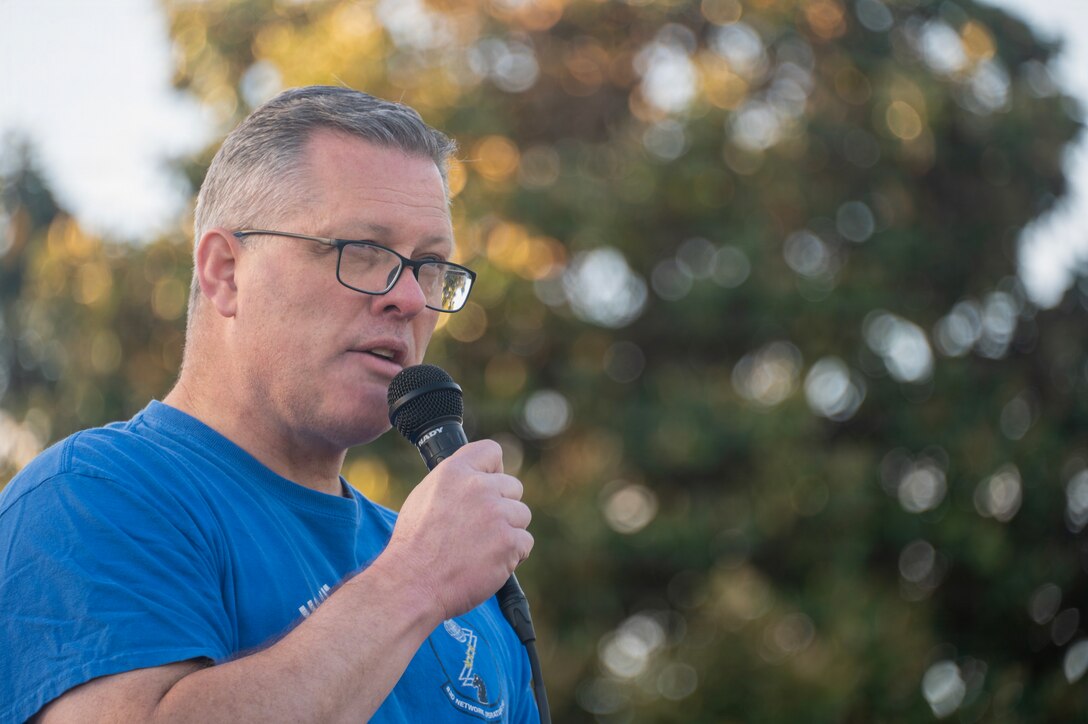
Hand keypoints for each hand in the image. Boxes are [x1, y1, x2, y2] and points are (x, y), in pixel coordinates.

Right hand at [383, 440, 533, 620]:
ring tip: (480, 548)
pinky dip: (512, 555)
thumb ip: (455, 482)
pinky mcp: (509, 541)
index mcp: (455, 471)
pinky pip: (525, 542)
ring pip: (521, 515)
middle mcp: (479, 487)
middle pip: (513, 487)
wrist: (413, 582)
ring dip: (508, 532)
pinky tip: (487, 562)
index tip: (489, 486)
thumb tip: (476, 478)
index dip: (493, 469)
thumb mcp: (425, 496)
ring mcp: (497, 513)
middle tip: (479, 529)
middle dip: (502, 507)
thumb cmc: (415, 545)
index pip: (491, 451)